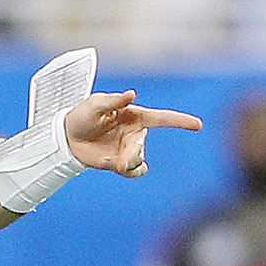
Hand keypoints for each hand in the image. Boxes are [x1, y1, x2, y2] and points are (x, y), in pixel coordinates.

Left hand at [64, 90, 199, 177]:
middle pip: (142, 147)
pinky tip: (114, 166)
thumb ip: (113, 101)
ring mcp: (129, 149)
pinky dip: (128, 171)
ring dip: (127, 164)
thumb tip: (132, 95)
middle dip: (131, 155)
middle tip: (117, 161)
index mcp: (134, 115)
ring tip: (112, 163)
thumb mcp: (94, 104)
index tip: (198, 125)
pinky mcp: (121, 163)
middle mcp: (135, 132)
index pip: (162, 118)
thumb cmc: (82, 115)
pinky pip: (135, 171)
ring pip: (138, 161)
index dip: (180, 121)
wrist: (68, 137)